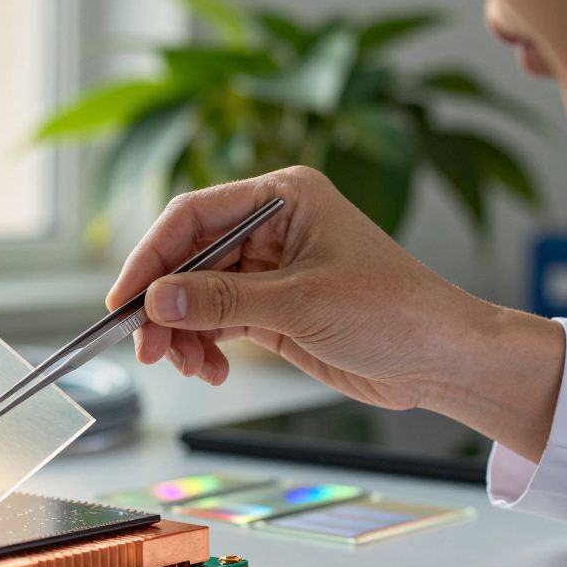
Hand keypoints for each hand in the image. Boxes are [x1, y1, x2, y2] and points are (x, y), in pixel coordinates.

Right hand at [107, 166, 564, 460]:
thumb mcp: (301, 304)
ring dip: (181, 333)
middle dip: (163, 305)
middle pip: (186, 258)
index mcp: (282, 198)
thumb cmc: (395, 313)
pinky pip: (214, 321)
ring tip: (190, 366)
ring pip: (194, 295)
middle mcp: (269, 227)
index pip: (193, 217)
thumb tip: (156, 301)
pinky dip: (203, 346)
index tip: (124, 299)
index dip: (151, 257)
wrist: (441, 361)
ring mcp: (267, 269)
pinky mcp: (269, 308)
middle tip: (146, 347)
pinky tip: (211, 369)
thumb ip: (222, 301)